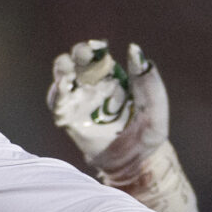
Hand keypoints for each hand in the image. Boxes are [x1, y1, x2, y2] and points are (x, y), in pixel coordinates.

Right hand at [49, 41, 169, 177]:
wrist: (134, 163)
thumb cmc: (148, 133)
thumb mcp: (155, 106)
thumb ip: (148, 80)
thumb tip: (133, 49)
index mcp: (112, 76)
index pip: (97, 54)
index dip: (93, 48)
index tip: (95, 49)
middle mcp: (92, 86)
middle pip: (75, 62)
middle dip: (74, 57)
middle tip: (79, 60)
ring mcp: (79, 102)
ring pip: (61, 80)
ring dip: (61, 74)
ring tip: (67, 77)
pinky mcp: (69, 120)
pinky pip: (56, 105)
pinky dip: (56, 97)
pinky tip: (63, 96)